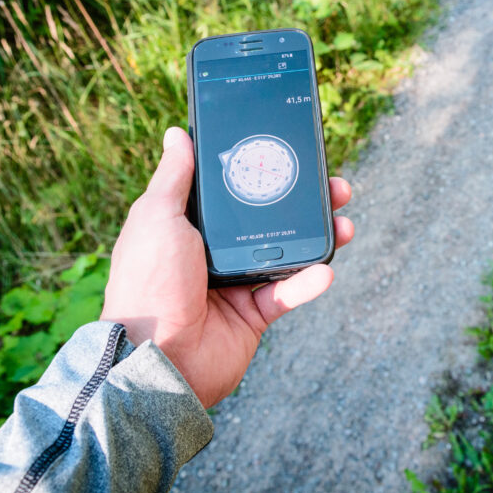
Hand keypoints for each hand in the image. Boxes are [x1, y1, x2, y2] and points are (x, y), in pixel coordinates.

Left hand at [101, 127, 353, 407]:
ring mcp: (234, 285)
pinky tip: (326, 269)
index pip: (231, 192)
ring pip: (286, 252)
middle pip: (267, 219)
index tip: (288, 154)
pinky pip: (287, 294)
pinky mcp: (252, 316)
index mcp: (188, 226)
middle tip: (333, 186)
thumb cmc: (149, 283)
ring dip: (318, 237)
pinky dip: (308, 282)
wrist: (156, 359)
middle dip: (302, 202)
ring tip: (344, 222)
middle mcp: (212, 252)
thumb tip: (178, 134)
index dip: (260, 172)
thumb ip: (174, 177)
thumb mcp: (157, 217)